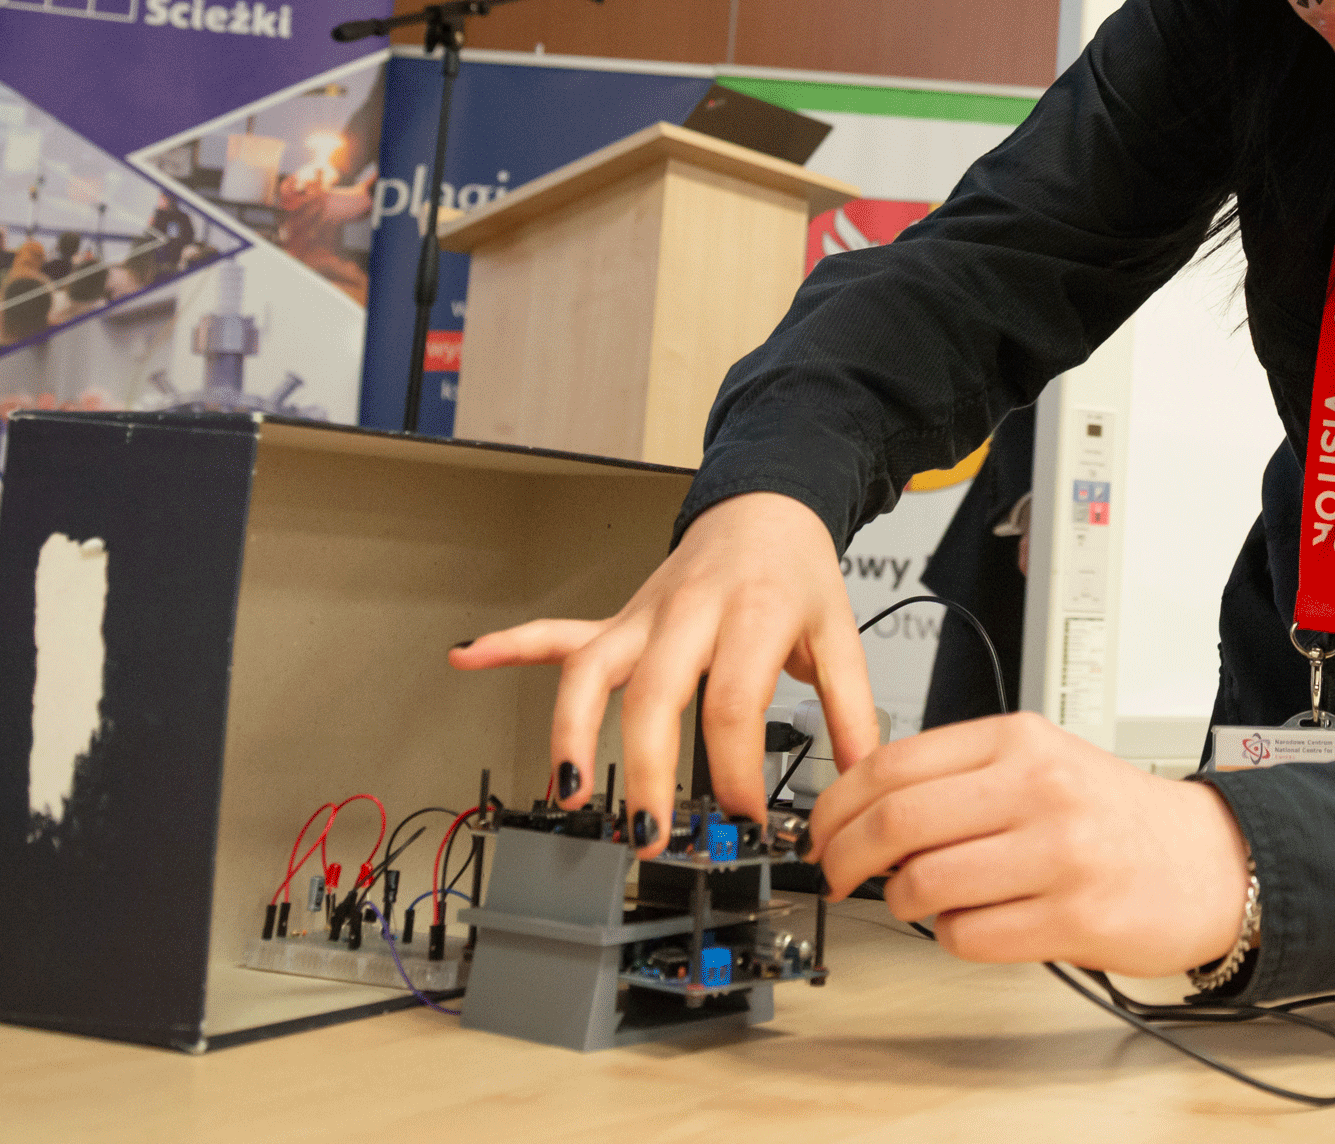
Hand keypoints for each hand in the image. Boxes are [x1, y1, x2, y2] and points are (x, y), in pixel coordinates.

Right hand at [448, 491, 879, 858]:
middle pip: (654, 692)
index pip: (734, 703)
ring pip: (591, 666)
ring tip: (564, 789)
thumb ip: (853, 713)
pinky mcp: (621, 619)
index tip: (743, 818)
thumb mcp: (840, 635)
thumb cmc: (797, 571)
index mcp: (753, 616)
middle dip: (644, 767)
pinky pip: (559, 631)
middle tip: (646, 830)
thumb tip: (863, 783)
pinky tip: (470, 657)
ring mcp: (645, 615)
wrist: (767, 504)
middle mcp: (690, 613)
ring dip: (569, 728)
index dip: (734, 770)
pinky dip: (511, 643)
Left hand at [810, 712, 1250, 977]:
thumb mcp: (1039, 759)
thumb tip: (862, 805)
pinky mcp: (1072, 917)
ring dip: (900, 900)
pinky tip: (973, 921)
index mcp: (1019, 739)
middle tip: (836, 871)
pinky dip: (951, 936)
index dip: (836, 804)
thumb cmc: (1112, 813)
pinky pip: (968, 936)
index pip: (893, 763)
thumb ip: (959, 773)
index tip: (821, 829)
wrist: (1208, 859)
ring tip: (917, 897)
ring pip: (924, 883)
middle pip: (897, 822)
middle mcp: (1037, 787)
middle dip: (844, 855)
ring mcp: (1057, 853)